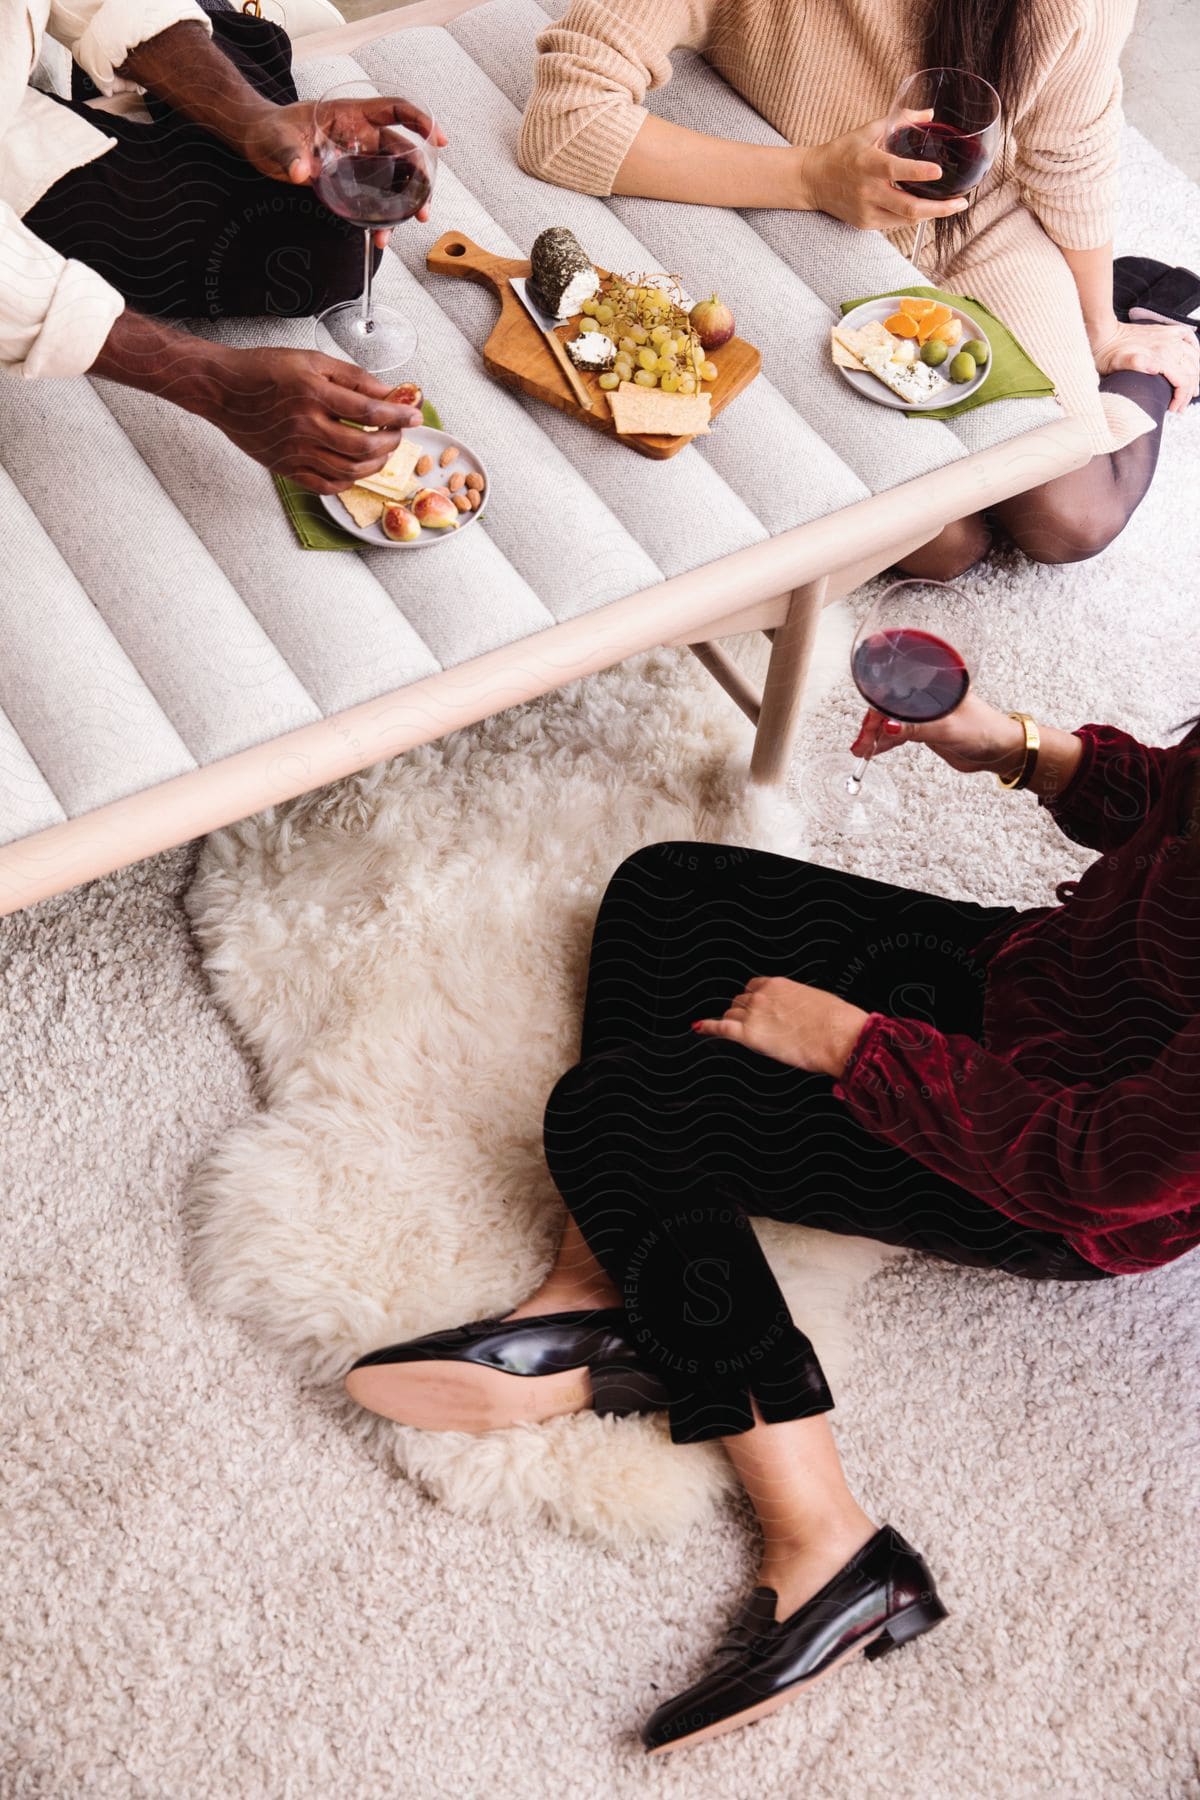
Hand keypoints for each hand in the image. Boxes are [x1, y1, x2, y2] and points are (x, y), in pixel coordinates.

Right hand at [194, 346, 422, 492]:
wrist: (222, 389)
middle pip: (363, 445)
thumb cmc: (265, 370)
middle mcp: (305, 424)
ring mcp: (295, 451)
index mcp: (313, 392)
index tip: (415, 415)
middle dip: (390, 442)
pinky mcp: (286, 468)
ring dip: (375, 463)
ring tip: (383, 452)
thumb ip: (352, 376)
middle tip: (398, 434)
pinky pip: (326, 485)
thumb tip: (387, 392)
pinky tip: (356, 469)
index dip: (397, 414)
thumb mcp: (311, 360)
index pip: (369, 409)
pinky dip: (348, 481)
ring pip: (349, 469)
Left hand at [241, 99, 448, 242]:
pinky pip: (375, 196)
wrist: (258, 141)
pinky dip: (381, 216)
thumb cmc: (268, 131)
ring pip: (394, 178)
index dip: (420, 120)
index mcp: (350, 114)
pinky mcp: (350, 179)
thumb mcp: (276, 140)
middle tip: (423, 206)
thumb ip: (289, 155)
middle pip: (403, 152)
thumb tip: (299, 171)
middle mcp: (361, 135)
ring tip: (411, 224)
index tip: (438, 139)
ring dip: (405, 202)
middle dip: (420, 178)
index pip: (394, 110)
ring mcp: (358, 158)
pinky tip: (380, 235)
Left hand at [692, 978, 869, 1077]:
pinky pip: (720, 1028)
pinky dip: (707, 1027)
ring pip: (731, 1015)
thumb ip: (798, 1003)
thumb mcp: (816, 1001)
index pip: (752, 987)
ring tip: (738, 1033)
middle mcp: (762, 996)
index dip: (752, 1000)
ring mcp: (754, 1014)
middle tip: (753, 1026)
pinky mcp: (749, 1034)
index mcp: (778, 984)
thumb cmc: (835, 1021)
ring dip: (733, 1023)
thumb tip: (800, 1012)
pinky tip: (698, 1028)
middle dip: (743, 1013)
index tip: (754, 1008)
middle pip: (739, 1003)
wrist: (838, 1035)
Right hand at [798, 110, 970, 230]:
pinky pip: (896, 223)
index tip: (938, 172)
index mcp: (868, 164)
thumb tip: (930, 115)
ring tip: (951, 207)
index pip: (896, 170)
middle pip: (909, 207)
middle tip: (961, 202)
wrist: (813, 180)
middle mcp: (868, 191)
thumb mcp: (869, 130)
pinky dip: (914, 216)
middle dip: (939, 208)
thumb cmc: (843, 152)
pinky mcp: (866, 224)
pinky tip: (927, 209)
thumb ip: (901, 120)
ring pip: (906, 219)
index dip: (918, 172)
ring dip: (931, 214)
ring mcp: (866, 210)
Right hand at [850, 692, 1024, 775]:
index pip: (895, 689)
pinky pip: (899, 733)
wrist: (1001, 750)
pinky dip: (885, 742)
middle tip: (861, 743)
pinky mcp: (925, 728)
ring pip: (891, 720)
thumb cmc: (985, 730)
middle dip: (872, 723)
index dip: (877, 705)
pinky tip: (874, 750)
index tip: (868, 723)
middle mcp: (926, 694)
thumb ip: (917, 729)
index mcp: (934, 682)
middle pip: (889, 704)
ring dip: (876, 735)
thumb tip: (889, 727)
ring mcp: (924, 712)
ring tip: (862, 750)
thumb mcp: (949, 730)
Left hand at [1091, 317, 1198, 413]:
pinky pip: (1188, 337)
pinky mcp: (1166, 331)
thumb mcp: (1117, 364)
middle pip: (1191, 371)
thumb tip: (1155, 368)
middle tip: (1180, 405)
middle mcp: (1168, 344)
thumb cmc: (1108, 353)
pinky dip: (1195, 348)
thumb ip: (1136, 364)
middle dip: (1188, 391)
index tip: (1174, 408)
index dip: (1181, 398)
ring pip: (1194, 357)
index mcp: (1160, 355)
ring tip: (1189, 389)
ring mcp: (1169, 336)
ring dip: (1195, 375)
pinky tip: (1194, 357)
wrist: (1104, 333)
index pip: (1183, 381)